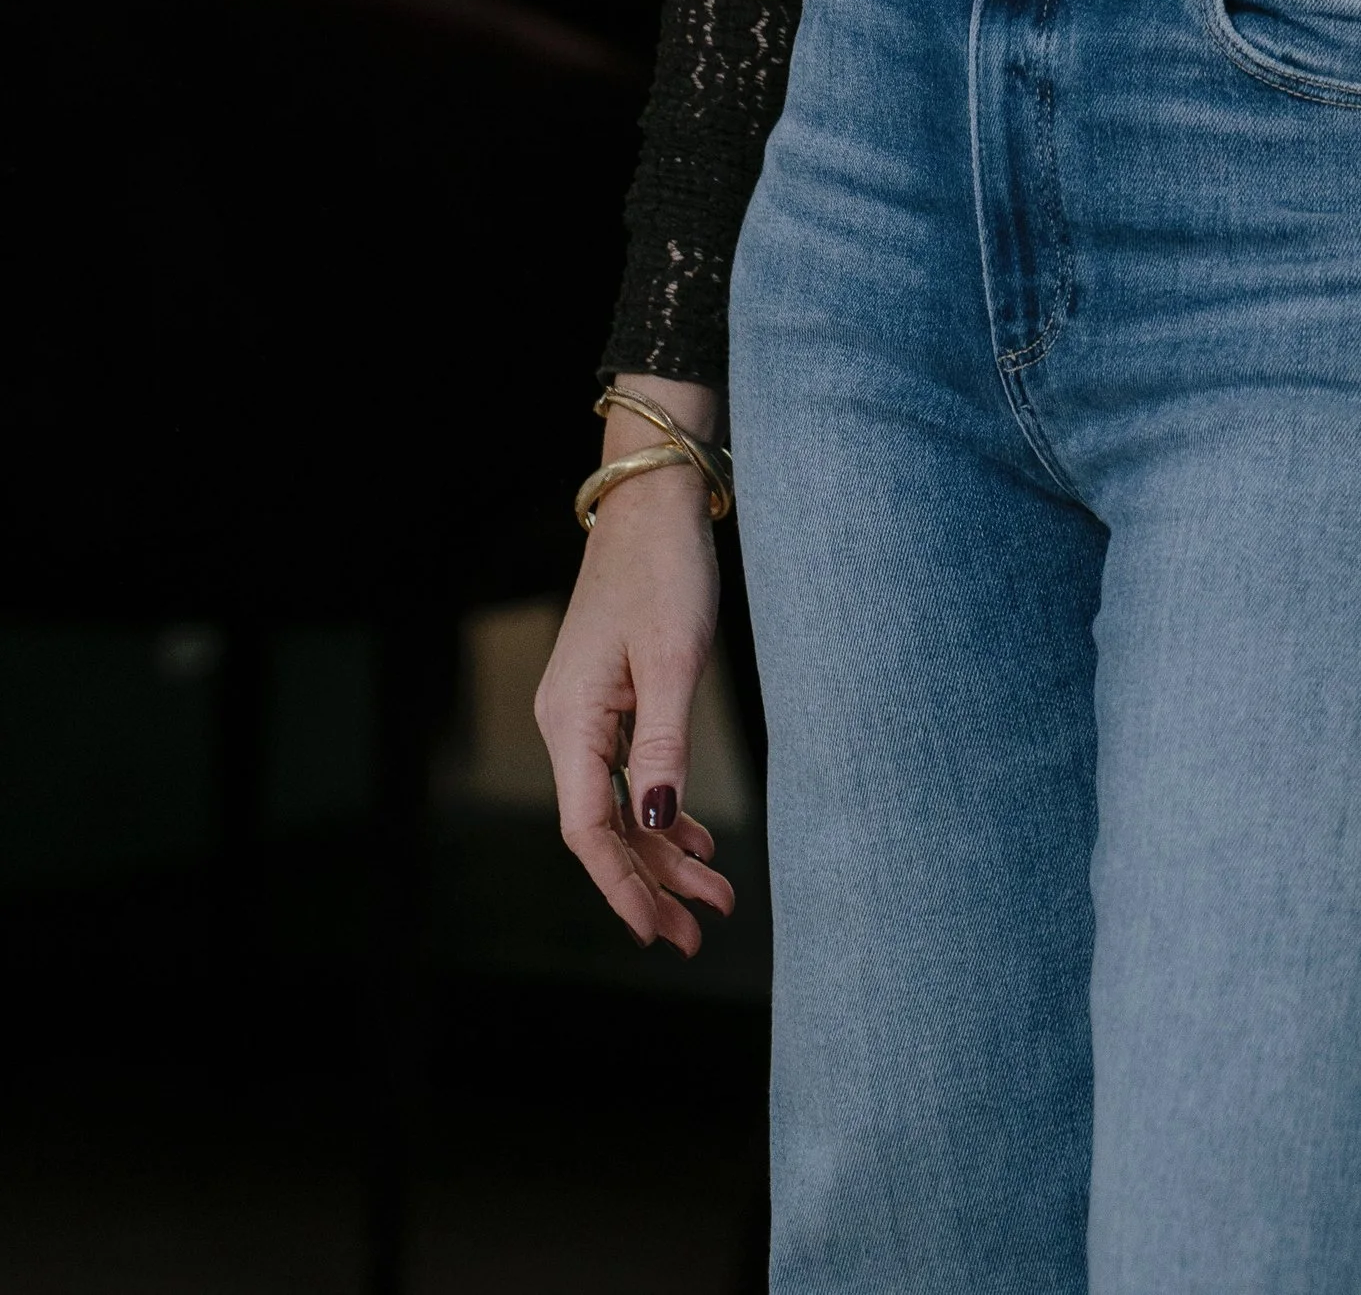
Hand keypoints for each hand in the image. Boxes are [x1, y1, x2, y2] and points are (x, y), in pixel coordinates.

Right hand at [535, 384, 738, 957]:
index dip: (624, 886)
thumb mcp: (674, 658)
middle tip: (703, 933)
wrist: (655, 502)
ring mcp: (587, 711)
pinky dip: (664, 810)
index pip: (589, 829)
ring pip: (623, 804)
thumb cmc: (665, 569)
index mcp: (571, 720)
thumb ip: (666, 745)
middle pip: (606, 827)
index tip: (661, 932)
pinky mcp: (611, 696)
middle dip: (653, 884)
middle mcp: (567, 723)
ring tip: (717, 897)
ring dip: (666, 853)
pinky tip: (697, 838)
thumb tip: (661, 826)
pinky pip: (630, 773)